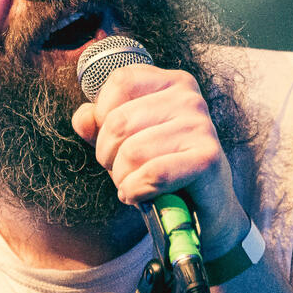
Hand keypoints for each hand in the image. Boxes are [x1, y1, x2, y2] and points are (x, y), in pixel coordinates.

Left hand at [71, 62, 248, 254]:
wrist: (202, 211)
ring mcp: (201, 125)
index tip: (113, 139)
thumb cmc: (159, 168)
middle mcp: (189, 97)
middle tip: (122, 170)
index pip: (120, 81)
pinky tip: (141, 196)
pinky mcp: (208, 158)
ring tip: (134, 184)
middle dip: (107, 155)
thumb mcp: (122, 141)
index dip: (102, 115)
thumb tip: (83, 118)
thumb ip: (97, 124)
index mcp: (171, 82)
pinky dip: (137, 191)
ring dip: (122, 178)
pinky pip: (154, 174)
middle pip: (119, 121)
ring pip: (132, 151)